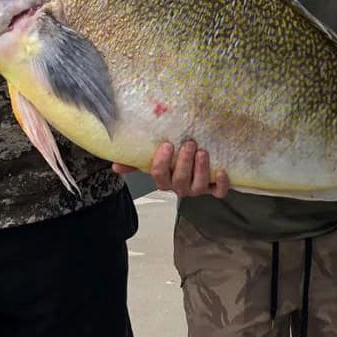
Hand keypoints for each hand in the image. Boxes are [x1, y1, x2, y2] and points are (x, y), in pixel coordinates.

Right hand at [112, 140, 229, 198]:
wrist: (197, 159)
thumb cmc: (172, 158)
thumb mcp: (153, 157)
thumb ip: (135, 161)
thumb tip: (115, 165)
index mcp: (165, 180)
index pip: (160, 177)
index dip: (162, 163)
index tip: (167, 145)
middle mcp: (181, 187)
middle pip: (180, 182)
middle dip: (184, 163)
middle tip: (189, 144)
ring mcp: (198, 189)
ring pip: (199, 187)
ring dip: (201, 170)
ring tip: (203, 152)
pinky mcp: (215, 188)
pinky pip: (219, 193)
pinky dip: (221, 184)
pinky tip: (221, 170)